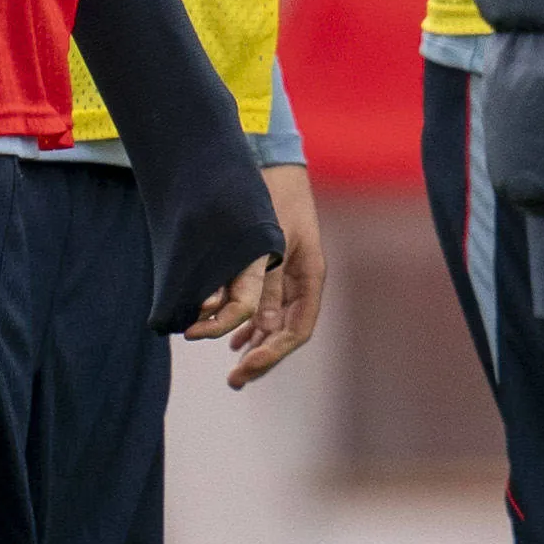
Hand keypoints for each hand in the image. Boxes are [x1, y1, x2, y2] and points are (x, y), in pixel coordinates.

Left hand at [206, 163, 328, 388]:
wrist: (269, 163)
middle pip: (286, 332)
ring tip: (234, 368)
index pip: (298, 329)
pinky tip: (234, 338)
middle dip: (262, 358)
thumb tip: (263, 331)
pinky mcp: (272, 268)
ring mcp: (288, 276)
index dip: (273, 352)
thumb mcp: (270, 243)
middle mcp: (301, 281)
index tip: (245, 366)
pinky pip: (263, 307)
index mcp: (310, 276)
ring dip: (254, 345)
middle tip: (235, 381)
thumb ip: (267, 285)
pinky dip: (248, 326)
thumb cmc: (272, 198)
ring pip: (274, 323)